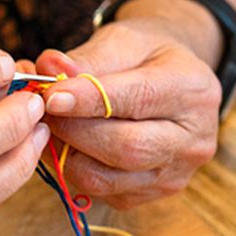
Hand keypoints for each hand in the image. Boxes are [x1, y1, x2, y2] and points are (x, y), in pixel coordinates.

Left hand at [32, 2, 222, 207]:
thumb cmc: (146, 56)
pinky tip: (68, 145)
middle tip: (40, 111)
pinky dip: (75, 170)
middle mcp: (194, 139)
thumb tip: (47, 67)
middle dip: (74, 131)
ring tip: (50, 127)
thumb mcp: (123, 41)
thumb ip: (87, 58)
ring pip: (108, 178)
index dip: (90, 100)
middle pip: (127, 147)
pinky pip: (103, 192)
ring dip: (67, 155)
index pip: (139, 100)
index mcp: (193, 90)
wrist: (174, 81)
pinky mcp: (155, 194)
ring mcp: (177, 173)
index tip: (51, 96)